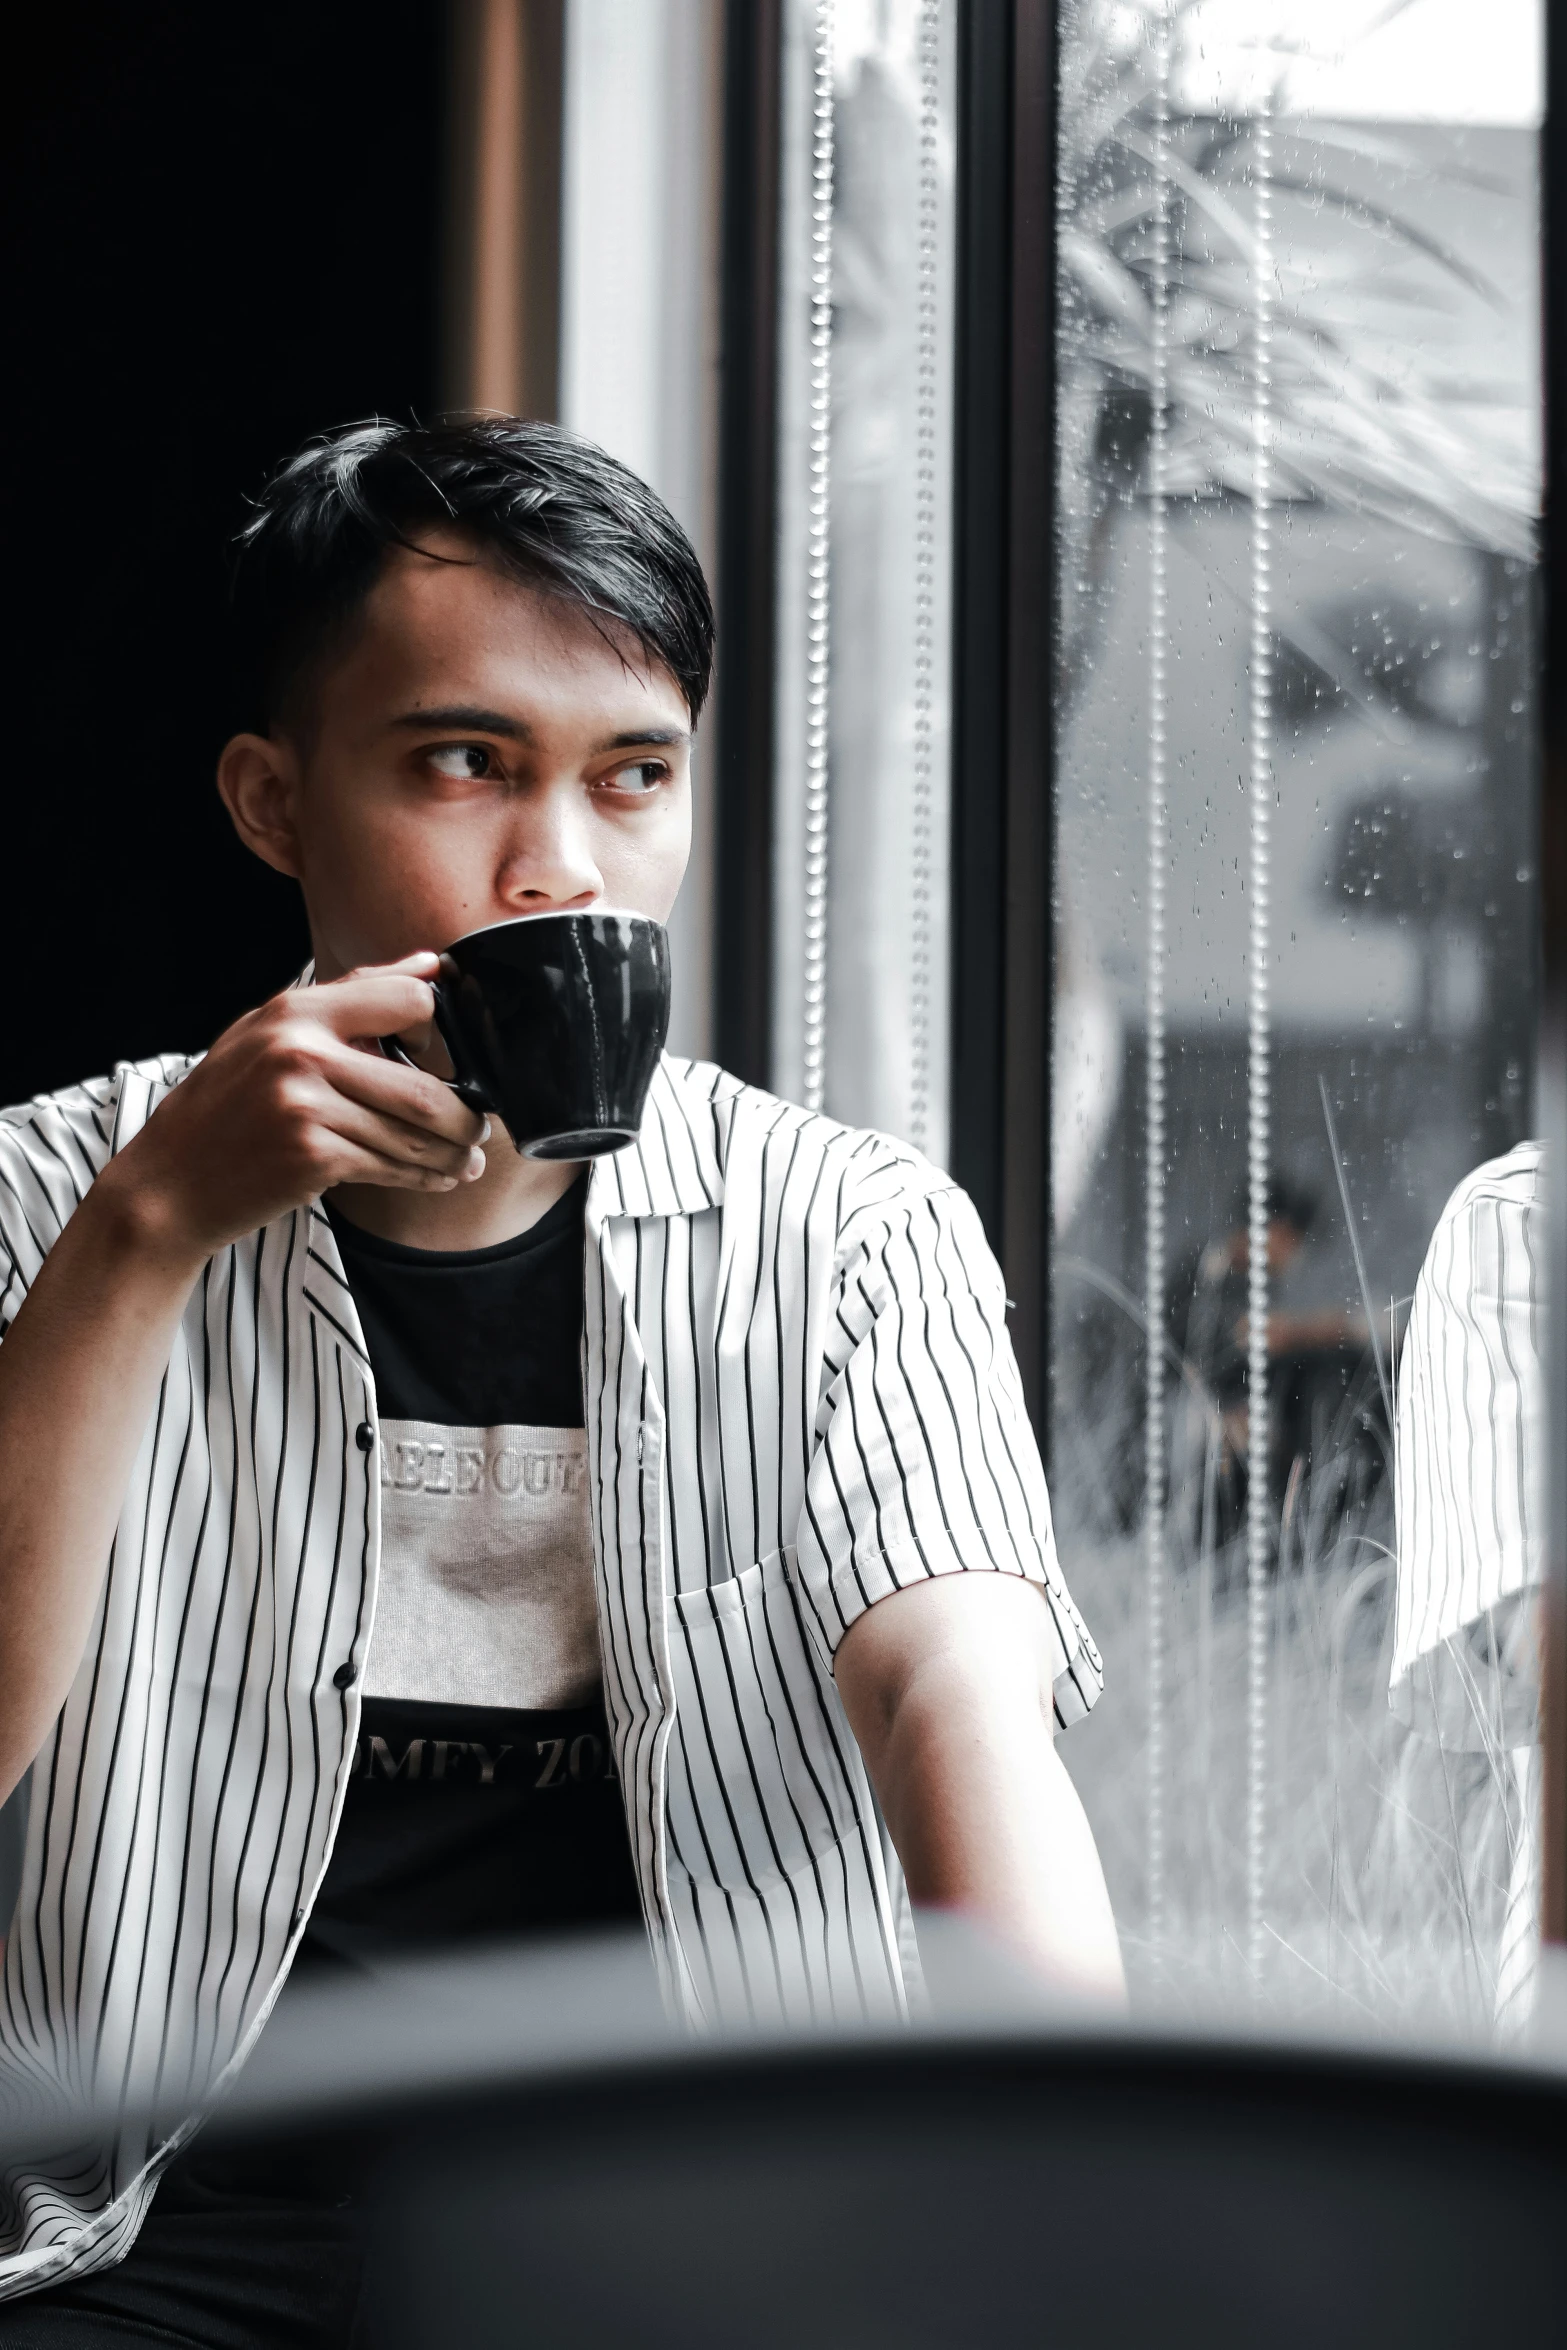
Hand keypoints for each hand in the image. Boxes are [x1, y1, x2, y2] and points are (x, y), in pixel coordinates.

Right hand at [98, 953, 487, 1266]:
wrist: (170, 1181)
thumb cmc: (226, 1104)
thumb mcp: (270, 1031)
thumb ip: (352, 996)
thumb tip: (431, 966)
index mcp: (297, 1009)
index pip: (407, 998)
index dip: (437, 1026)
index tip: (442, 1054)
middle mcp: (302, 1051)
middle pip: (425, 1086)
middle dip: (465, 1116)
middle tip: (477, 1127)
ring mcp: (307, 1107)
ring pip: (415, 1135)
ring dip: (453, 1155)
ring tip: (466, 1161)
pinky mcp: (312, 1157)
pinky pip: (392, 1168)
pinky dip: (425, 1178)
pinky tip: (438, 1179)